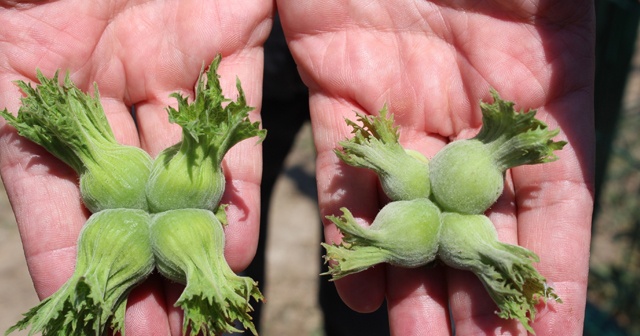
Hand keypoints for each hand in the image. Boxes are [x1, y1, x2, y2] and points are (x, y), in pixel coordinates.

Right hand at [0, 1, 271, 334]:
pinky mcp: (230, 40)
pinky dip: (238, 178)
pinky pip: (236, 119)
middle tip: (158, 332)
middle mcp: (105, 85)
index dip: (63, 254)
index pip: (48, 186)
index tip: (85, 318)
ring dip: (193, 236)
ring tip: (203, 297)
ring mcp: (168, 69)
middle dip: (141, 262)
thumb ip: (14, 93)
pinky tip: (240, 237)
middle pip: (125, 192)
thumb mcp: (11, 28)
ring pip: (183, 167)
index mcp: (36, 76)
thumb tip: (11, 137)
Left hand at [277, 1, 593, 333]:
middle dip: (475, 295)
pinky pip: (341, 168)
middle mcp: (469, 114)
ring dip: (413, 282)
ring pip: (407, 209)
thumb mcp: (549, 4)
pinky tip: (357, 294)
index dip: (553, 270)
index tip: (550, 335)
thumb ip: (563, 62)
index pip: (551, 203)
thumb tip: (565, 142)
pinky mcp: (337, 82)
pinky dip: (350, 226)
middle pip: (473, 222)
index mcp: (538, 93)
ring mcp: (403, 106)